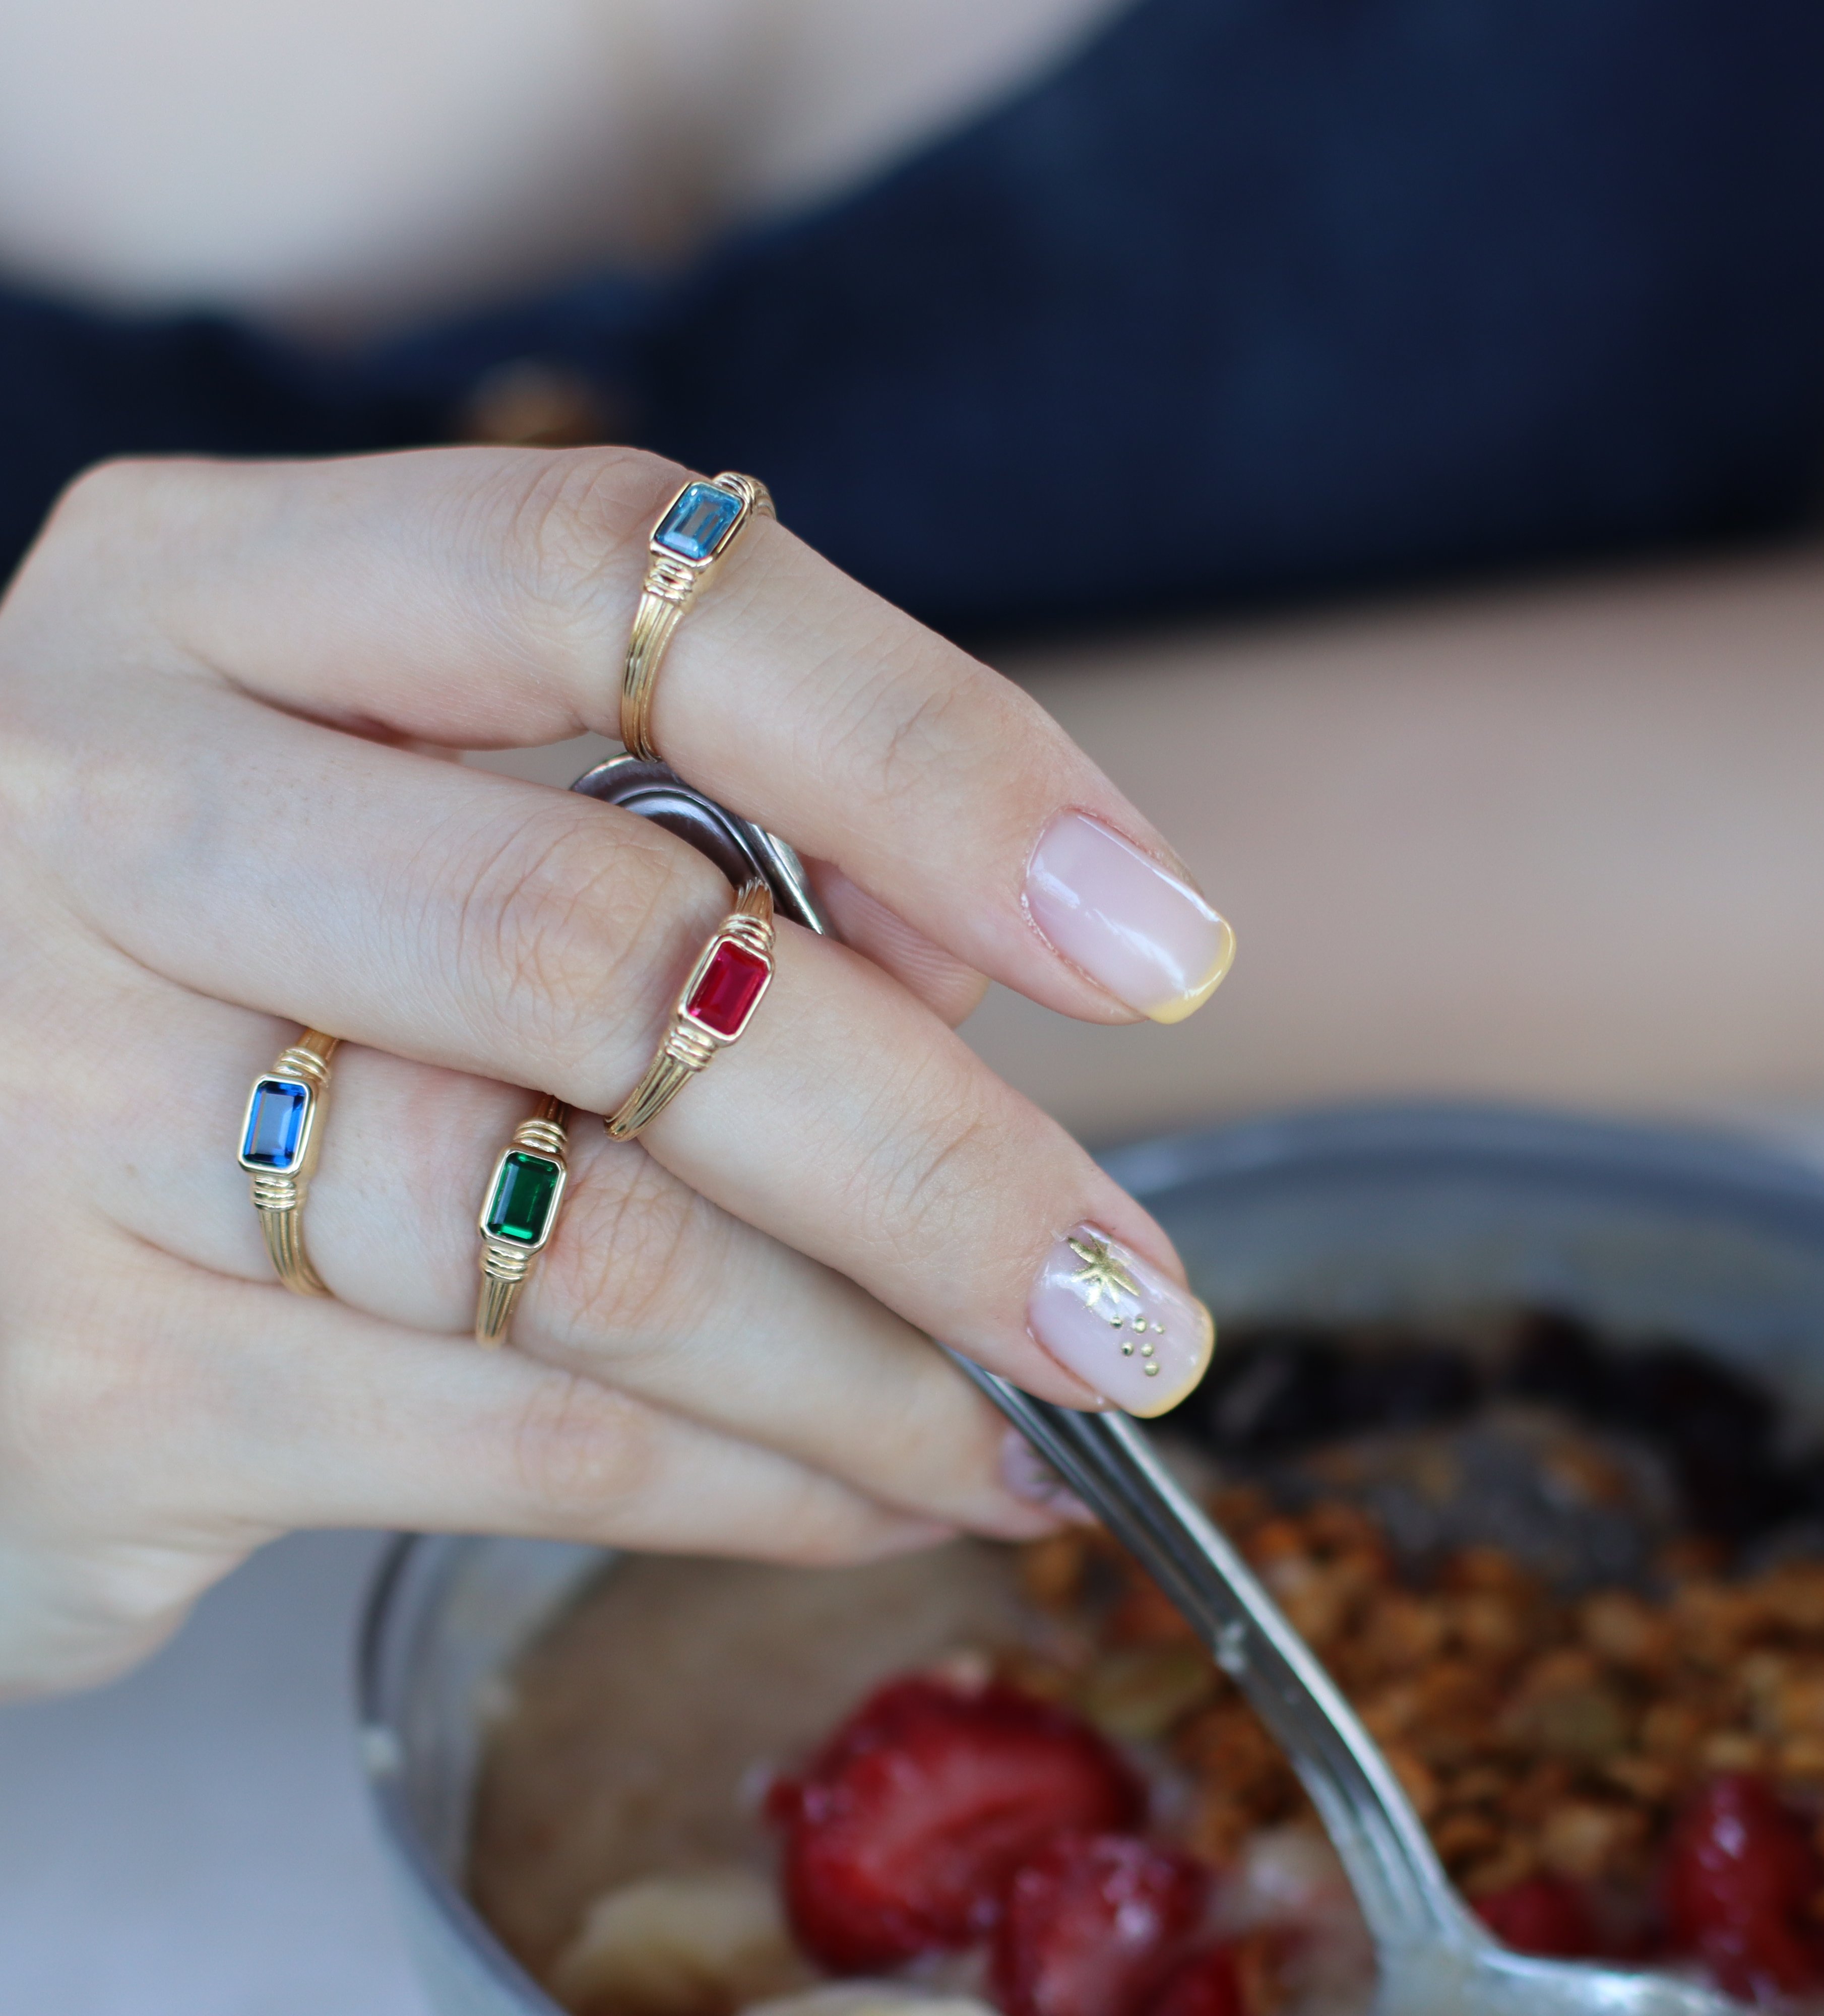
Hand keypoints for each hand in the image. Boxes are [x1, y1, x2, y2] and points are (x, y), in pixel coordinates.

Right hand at [0, 446, 1234, 1695]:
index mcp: (208, 598)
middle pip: (609, 950)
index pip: (611, 582)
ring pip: (590, 1237)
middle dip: (936, 1152)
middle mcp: (100, 806)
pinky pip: (518, 1436)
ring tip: (1042, 1416)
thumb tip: (968, 968)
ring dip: (875, 1359)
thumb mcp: (386, 810)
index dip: (922, 747)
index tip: (1144, 928)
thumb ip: (667, 837)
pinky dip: (754, 1478)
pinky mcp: (82, 1382)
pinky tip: (882, 1486)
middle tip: (1133, 1293)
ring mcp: (52, 1100)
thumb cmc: (202, 955)